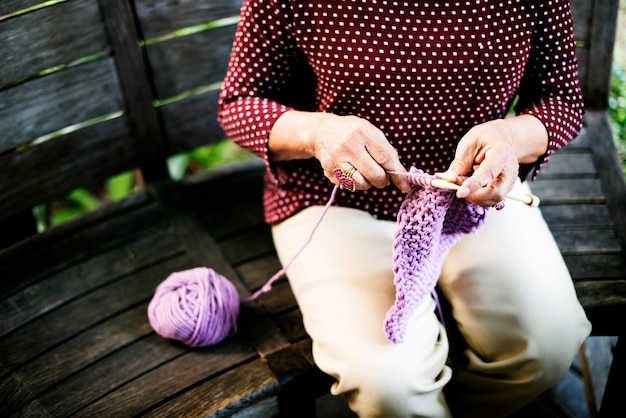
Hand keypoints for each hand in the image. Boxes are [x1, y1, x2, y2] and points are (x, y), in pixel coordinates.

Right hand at [269, 111, 410, 191]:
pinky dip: (356, 183)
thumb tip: (402, 177)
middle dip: (382, 180)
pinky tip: (353, 172)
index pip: (385, 157)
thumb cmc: (354, 133)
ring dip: (368, 183)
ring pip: (361, 184)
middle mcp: (347, 146)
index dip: (397, 173)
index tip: (404, 185)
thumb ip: (387, 152)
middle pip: (374, 174)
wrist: (323, 132)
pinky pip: (350, 186)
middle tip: (382, 177)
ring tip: (366, 172)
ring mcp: (336, 160)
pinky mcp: (330, 171)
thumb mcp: (372, 134)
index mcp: (362, 132)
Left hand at [440, 116, 547, 206]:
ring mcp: (510, 180)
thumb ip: (459, 163)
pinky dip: (479, 197)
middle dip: (475, 196)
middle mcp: (509, 169)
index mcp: (501, 153)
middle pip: (496, 192)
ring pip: (494, 199)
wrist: (502, 138)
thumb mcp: (469, 143)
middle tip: (460, 189)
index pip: (488, 172)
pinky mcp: (506, 188)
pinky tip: (474, 185)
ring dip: (476, 197)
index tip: (460, 193)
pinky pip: (492, 199)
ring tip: (468, 182)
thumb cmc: (485, 138)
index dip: (474, 184)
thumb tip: (448, 179)